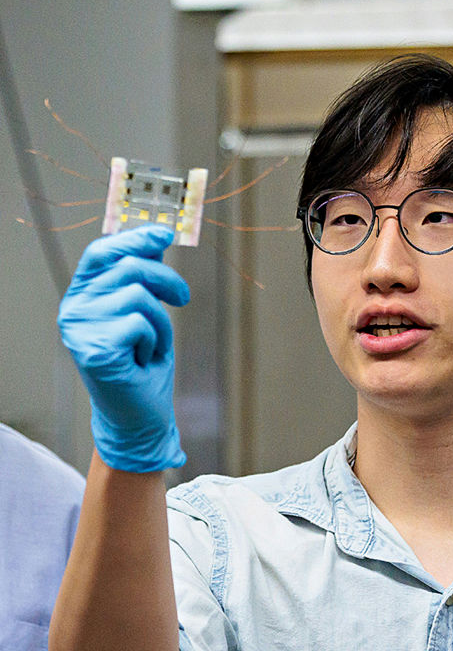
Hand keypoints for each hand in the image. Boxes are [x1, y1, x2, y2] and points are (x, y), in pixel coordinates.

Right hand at [58, 226, 189, 471]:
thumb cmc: (142, 364)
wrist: (139, 416)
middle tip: (182, 298)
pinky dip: (154, 341)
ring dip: (161, 321)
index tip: (165, 234)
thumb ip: (143, 276)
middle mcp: (73, 309)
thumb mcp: (145, 312)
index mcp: (81, 296)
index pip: (102, 252)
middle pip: (130, 267)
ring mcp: (80, 330)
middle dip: (166, 281)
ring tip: (151, 345)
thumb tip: (158, 235)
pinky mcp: (95, 349)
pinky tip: (142, 361)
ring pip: (139, 295)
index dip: (135, 239)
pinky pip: (141, 323)